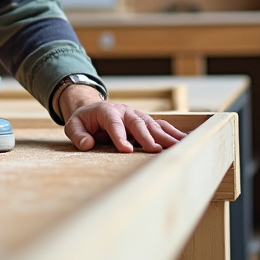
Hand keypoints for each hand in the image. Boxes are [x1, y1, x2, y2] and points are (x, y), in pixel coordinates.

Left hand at [61, 89, 186, 152]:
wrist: (94, 109)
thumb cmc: (84, 120)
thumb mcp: (74, 125)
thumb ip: (78, 134)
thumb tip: (87, 144)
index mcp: (107, 111)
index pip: (114, 123)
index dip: (120, 136)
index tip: (125, 150)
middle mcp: (125, 112)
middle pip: (137, 123)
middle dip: (146, 136)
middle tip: (154, 149)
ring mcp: (137, 116)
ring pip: (152, 125)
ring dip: (165, 135)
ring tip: (179, 145)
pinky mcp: (145, 122)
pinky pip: (160, 127)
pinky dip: (172, 133)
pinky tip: (185, 140)